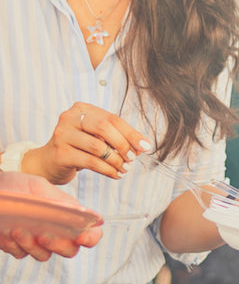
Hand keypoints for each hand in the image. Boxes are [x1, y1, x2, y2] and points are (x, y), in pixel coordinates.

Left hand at [0, 171, 102, 260]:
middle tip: (44, 235)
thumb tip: (77, 212)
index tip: (81, 236)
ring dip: (32, 246)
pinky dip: (14, 245)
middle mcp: (58, 234)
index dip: (91, 238)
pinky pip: (20, 254)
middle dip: (59, 246)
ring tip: (18, 230)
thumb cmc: (22, 186)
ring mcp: (38, 243)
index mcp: (71, 218)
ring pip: (44, 255)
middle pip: (70, 250)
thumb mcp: (41, 188)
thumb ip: (57, 201)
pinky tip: (7, 232)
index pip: (92, 234)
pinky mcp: (19, 247)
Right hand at [24, 102, 153, 184]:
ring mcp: (62, 135)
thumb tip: (143, 146)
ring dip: (116, 160)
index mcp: (82, 109)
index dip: (131, 133)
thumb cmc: (78, 147)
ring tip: (124, 168)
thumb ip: (117, 137)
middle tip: (132, 158)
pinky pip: (90, 161)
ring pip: (98, 146)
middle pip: (104, 127)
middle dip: (123, 144)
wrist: (48, 162)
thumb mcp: (97, 137)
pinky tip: (115, 174)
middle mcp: (69, 118)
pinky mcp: (60, 153)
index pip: (112, 118)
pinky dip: (107, 169)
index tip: (145, 146)